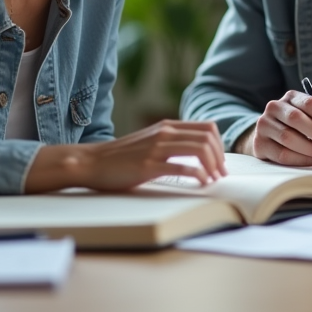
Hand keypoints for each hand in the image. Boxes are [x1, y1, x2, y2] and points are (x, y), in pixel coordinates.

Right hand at [24, 120, 224, 192]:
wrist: (91, 162)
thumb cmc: (119, 157)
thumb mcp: (149, 141)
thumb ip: (169, 142)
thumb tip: (195, 153)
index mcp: (166, 126)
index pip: (207, 127)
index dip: (220, 145)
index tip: (219, 162)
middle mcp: (164, 133)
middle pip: (208, 138)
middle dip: (220, 158)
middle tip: (220, 175)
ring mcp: (157, 148)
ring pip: (200, 149)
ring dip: (212, 166)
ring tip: (212, 180)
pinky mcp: (149, 165)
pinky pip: (183, 167)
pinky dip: (199, 176)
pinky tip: (200, 184)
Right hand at [245, 90, 311, 166]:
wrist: (268, 138)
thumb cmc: (297, 129)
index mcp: (291, 97)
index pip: (310, 103)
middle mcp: (275, 107)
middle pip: (297, 119)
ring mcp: (264, 124)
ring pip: (288, 137)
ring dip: (310, 149)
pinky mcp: (259, 143)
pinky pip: (281, 153)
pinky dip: (299, 159)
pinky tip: (311, 160)